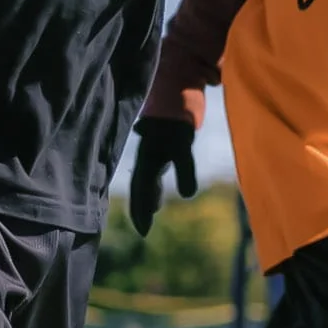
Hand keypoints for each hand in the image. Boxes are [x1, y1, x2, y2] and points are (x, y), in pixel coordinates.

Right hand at [128, 118, 196, 235]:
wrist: (174, 96)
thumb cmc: (177, 123)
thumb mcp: (183, 147)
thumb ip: (185, 170)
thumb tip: (187, 196)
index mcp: (147, 161)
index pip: (141, 192)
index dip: (142, 212)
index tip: (144, 231)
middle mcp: (145, 160)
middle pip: (139, 190)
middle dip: (140, 210)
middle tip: (144, 230)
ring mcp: (150, 156)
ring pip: (144, 184)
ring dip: (146, 200)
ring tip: (151, 215)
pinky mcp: (157, 152)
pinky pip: (150, 177)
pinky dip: (152, 190)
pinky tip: (157, 198)